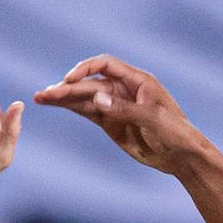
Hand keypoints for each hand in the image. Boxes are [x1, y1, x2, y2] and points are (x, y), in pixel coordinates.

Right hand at [32, 55, 203, 172]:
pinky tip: (54, 105)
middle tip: (45, 95)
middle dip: (67, 87)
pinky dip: (71, 109)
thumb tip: (96, 99)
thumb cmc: (175, 133)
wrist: (181, 156)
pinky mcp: (111, 123)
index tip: (69, 80)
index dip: (85, 69)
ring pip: (85, 98)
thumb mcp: (151, 119)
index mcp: (137, 80)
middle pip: (90, 83)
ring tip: (40, 98)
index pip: (105, 66)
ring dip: (63, 98)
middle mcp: (123, 89)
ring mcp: (115, 106)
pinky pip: (87, 112)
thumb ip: (123, 109)